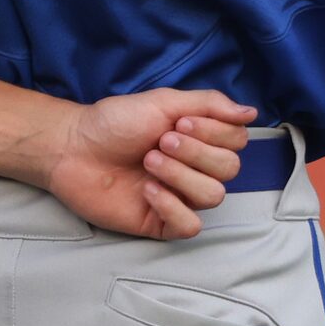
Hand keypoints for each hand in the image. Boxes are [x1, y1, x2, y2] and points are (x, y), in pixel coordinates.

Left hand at [0, 89, 255, 239]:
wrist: (73, 148)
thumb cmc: (114, 122)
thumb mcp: (163, 101)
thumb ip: (209, 103)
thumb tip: (251, 112)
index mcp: (200, 139)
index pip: (238, 142)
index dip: (214, 133)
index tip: (179, 123)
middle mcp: (196, 168)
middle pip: (230, 169)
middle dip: (195, 153)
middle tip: (159, 142)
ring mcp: (180, 197)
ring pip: (213, 196)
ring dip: (181, 175)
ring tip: (148, 162)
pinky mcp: (161, 222)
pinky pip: (190, 225)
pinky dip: (172, 206)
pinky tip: (148, 191)